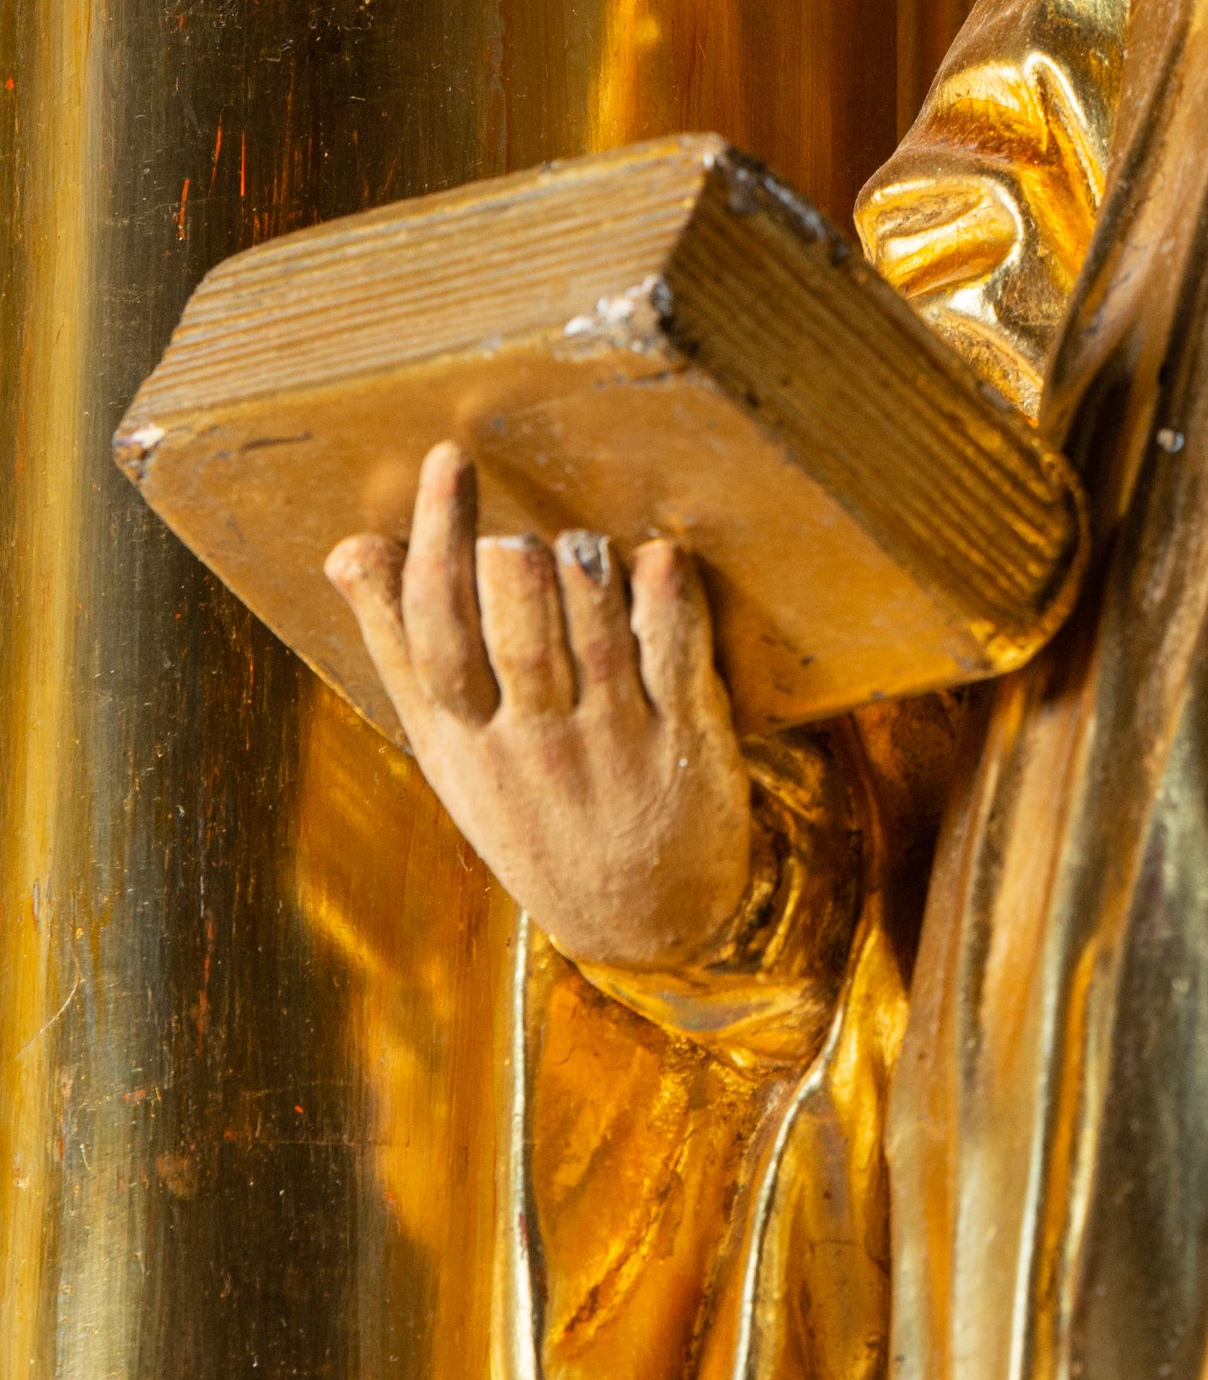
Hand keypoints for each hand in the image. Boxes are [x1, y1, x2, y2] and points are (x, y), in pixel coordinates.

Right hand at [327, 440, 753, 967]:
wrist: (641, 919)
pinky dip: (667, 599)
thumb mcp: (453, 750)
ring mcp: (610, 742)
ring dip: (587, 572)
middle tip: (518, 538)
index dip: (436, 537)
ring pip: (592, 637)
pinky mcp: (685, 742)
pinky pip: (675, 657)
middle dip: (513, 564)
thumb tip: (351, 547)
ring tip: (581, 544)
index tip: (445, 460)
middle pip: (513, 631)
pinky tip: (659, 558)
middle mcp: (531, 739)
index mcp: (462, 737)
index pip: (433, 626)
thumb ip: (404, 648)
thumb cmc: (536, 804)